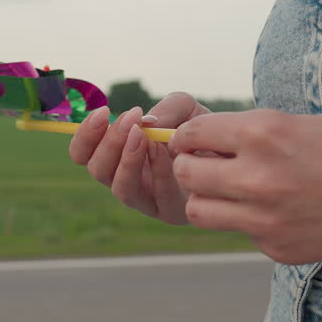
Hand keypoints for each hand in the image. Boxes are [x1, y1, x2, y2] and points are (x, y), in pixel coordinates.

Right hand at [69, 92, 209, 224]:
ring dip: (128, 160)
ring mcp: (147, 200)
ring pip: (121, 189)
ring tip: (143, 135)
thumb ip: (166, 108)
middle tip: (129, 120)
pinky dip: (158, 171)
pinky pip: (156, 197)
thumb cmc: (203, 130)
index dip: (85, 136)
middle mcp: (126, 179)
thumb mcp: (185, 108)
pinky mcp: (170, 213)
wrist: (238, 152)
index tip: (103, 112)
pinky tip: (165, 151)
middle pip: (97, 170)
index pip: (83, 153)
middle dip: (109, 143)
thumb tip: (146, 123)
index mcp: (118, 155)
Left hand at [167, 110, 321, 263]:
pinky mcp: (279, 249)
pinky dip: (251, 221)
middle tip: (208, 164)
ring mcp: (266, 219)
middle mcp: (257, 177)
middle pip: (186, 175)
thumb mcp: (305, 123)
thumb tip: (212, 143)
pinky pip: (243, 233)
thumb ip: (256, 134)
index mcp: (263, 133)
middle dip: (191, 166)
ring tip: (232, 190)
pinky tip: (283, 211)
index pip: (192, 135)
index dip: (191, 135)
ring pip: (200, 212)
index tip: (198, 139)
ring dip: (208, 198)